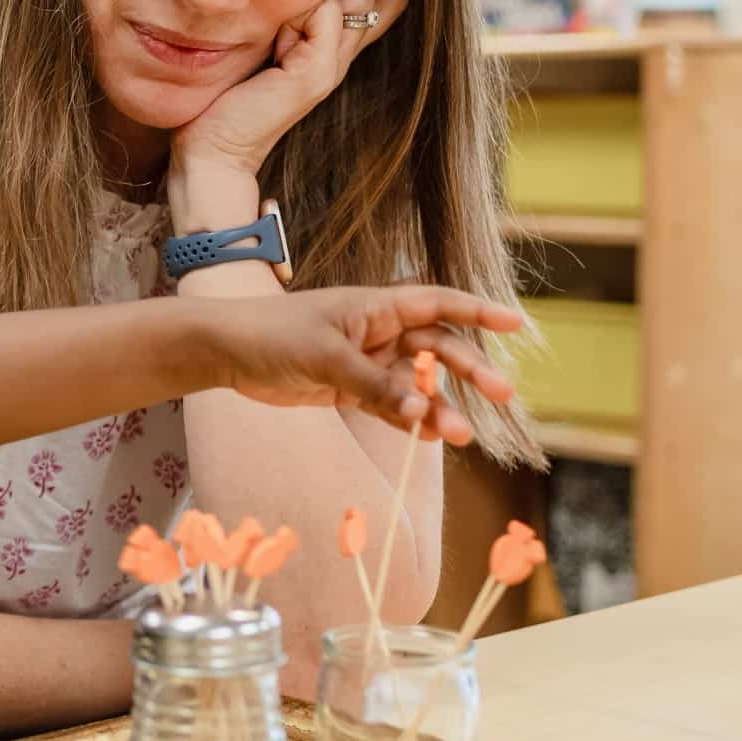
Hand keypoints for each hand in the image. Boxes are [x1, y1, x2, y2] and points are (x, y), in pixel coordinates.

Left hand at [172, 0, 408, 185]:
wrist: (216, 147)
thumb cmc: (231, 94)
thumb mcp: (268, 43)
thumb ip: (293, 17)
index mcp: (332, 49)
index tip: (299, 6)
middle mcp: (341, 57)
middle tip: (285, 25)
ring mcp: (333, 67)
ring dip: (308, 3)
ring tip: (277, 40)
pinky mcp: (316, 74)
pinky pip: (326, 12)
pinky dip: (296, 18)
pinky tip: (274, 51)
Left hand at [205, 285, 518, 444]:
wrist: (225, 351)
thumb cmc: (272, 334)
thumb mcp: (325, 356)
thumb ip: (374, 385)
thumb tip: (421, 412)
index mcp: (376, 306)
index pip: (438, 304)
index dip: (478, 312)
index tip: (516, 324)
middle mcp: (378, 331)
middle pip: (437, 349)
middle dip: (470, 370)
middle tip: (501, 395)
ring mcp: (366, 361)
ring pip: (416, 385)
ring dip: (439, 406)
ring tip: (461, 434)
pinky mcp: (349, 390)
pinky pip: (390, 405)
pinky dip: (409, 420)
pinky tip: (432, 436)